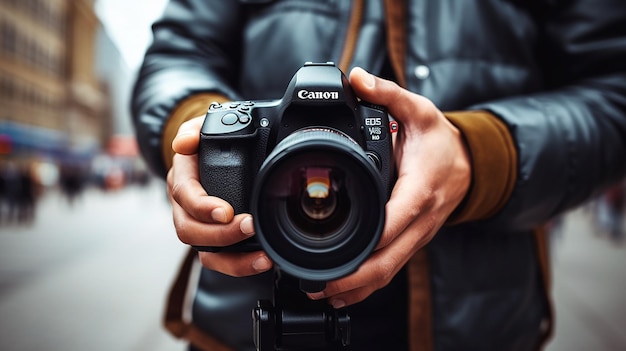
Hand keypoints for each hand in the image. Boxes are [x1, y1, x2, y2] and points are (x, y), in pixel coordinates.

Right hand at [166, 116, 272, 275]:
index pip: (184, 196)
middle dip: (221, 234)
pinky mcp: (212, 240)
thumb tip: (184, 143)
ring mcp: (196, 226)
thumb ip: (192, 129)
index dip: (203, 206)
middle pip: (190, 231)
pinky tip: (262, 261)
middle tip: (249, 227)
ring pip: (203, 252)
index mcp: (180, 179)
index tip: (226, 211)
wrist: (207, 155)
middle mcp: (183, 207)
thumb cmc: (206, 143)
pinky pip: (219, 259)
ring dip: (232, 259)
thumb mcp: (198, 127)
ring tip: (261, 257)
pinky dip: (240, 265)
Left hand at [307, 67, 470, 307]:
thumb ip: (388, 94)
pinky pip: (391, 269)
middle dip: (354, 277)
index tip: (342, 251)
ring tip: (321, 292)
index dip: (372, 238)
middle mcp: (420, 219)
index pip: (396, 218)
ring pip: (389, 271)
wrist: (470, 164)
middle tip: (317, 283)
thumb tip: (357, 78)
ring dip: (357, 287)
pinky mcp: (412, 242)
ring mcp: (418, 235)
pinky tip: (344, 292)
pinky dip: (368, 285)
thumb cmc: (441, 141)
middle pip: (389, 259)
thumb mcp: (420, 110)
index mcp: (420, 188)